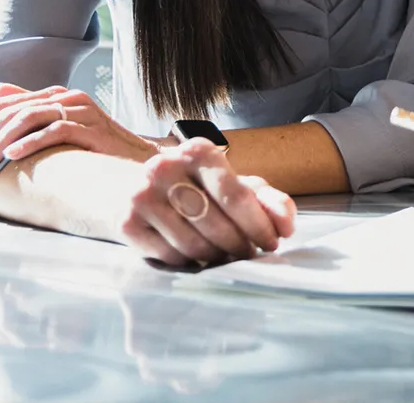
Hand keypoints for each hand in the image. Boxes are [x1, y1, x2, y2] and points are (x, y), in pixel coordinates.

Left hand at [0, 81, 161, 178]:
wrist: (141, 162)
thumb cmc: (99, 149)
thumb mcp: (61, 127)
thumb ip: (31, 108)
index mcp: (57, 95)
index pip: (4, 106)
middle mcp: (67, 97)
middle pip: (11, 112)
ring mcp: (81, 111)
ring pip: (27, 119)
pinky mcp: (92, 128)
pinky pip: (55, 130)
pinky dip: (30, 143)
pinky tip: (12, 157)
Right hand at [115, 137, 296, 266]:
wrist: (131, 185)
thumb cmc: (193, 185)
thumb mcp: (231, 182)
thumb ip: (265, 199)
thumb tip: (286, 224)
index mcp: (198, 151)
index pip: (236, 195)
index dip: (259, 225)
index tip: (273, 242)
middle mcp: (166, 168)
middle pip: (216, 223)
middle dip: (241, 245)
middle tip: (250, 253)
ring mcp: (142, 196)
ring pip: (193, 244)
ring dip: (217, 256)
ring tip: (226, 254)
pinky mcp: (127, 224)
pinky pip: (170, 256)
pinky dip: (190, 262)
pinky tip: (198, 255)